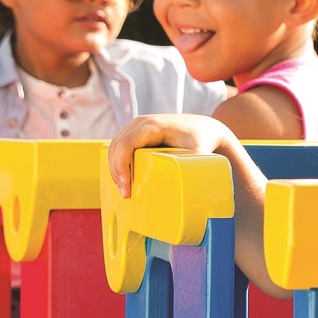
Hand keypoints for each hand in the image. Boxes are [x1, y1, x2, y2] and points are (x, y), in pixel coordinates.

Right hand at [107, 114, 226, 191]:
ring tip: (125, 190)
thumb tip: (188, 193)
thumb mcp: (198, 153)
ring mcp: (136, 127)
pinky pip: (120, 148)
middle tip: (126, 194)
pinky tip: (124, 180)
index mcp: (152, 125)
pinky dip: (118, 164)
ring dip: (115, 170)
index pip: (126, 144)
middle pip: (116, 147)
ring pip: (114, 148)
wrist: (203, 127)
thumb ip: (192, 169)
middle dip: (116, 172)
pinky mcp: (136, 134)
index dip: (121, 166)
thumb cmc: (201, 139)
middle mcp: (140, 123)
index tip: (126, 187)